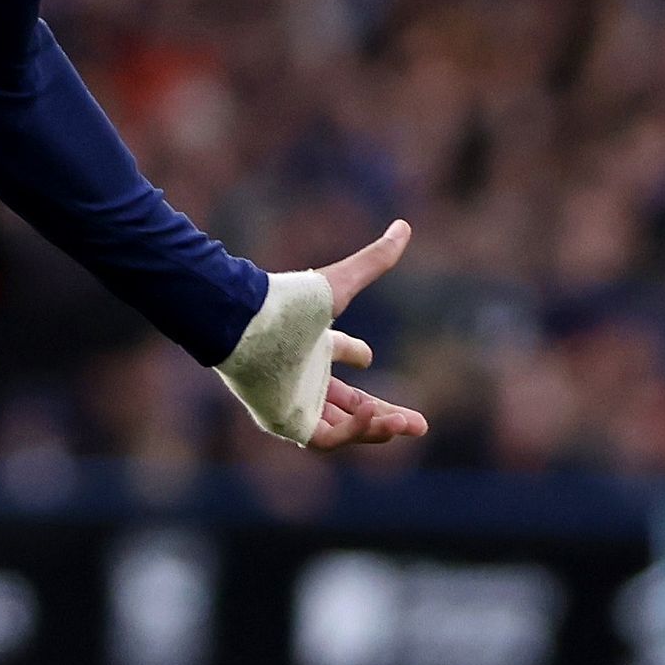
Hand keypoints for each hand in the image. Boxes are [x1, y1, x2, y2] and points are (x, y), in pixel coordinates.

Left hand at [290, 219, 432, 453]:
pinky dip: (353, 431)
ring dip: (376, 428)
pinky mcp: (288, 422)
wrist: (246, 327)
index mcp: (311, 343)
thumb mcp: (338, 285)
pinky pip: (327, 438)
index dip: (354, 352)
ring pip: (343, 426)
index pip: (337, 351)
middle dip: (385, 414)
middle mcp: (303, 375)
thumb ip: (373, 260)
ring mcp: (296, 401)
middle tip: (418, 425)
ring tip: (405, 425)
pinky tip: (373, 417)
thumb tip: (405, 226)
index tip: (368, 357)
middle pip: (349, 402)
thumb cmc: (286, 305)